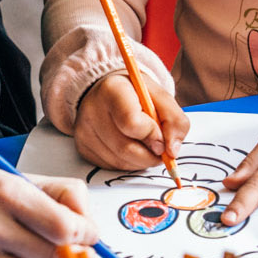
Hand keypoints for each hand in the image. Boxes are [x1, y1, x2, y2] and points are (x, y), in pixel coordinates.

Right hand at [73, 71, 189, 171]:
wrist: (107, 92)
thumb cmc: (135, 94)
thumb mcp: (160, 96)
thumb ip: (174, 120)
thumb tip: (172, 151)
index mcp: (112, 90)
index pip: (131, 122)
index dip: (152, 136)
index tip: (162, 138)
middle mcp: (92, 110)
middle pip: (126, 148)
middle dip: (150, 155)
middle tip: (160, 150)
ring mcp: (84, 130)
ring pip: (120, 162)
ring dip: (141, 161)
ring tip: (146, 146)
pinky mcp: (82, 147)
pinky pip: (111, 166)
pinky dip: (128, 163)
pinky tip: (131, 148)